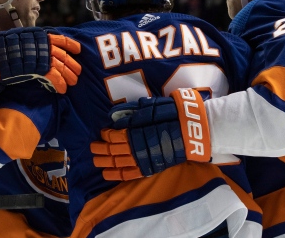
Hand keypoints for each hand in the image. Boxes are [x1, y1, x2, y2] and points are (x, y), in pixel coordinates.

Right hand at [0, 27, 80, 93]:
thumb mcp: (15, 44)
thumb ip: (30, 46)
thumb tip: (46, 51)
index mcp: (33, 35)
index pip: (56, 37)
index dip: (69, 43)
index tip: (78, 49)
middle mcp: (35, 43)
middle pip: (60, 53)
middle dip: (71, 64)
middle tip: (78, 73)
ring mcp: (33, 55)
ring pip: (58, 64)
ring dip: (67, 75)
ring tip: (72, 83)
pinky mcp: (31, 68)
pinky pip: (50, 75)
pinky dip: (57, 83)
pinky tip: (62, 89)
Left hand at [91, 88, 210, 180]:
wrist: (191, 132)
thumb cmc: (172, 116)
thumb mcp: (150, 108)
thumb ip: (131, 112)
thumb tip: (114, 116)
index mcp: (133, 132)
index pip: (113, 136)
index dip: (106, 134)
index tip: (102, 132)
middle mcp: (134, 147)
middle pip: (112, 150)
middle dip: (101, 149)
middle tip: (92, 147)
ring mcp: (141, 159)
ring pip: (117, 162)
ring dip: (104, 161)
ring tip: (96, 160)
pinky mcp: (149, 168)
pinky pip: (129, 174)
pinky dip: (116, 175)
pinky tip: (106, 174)